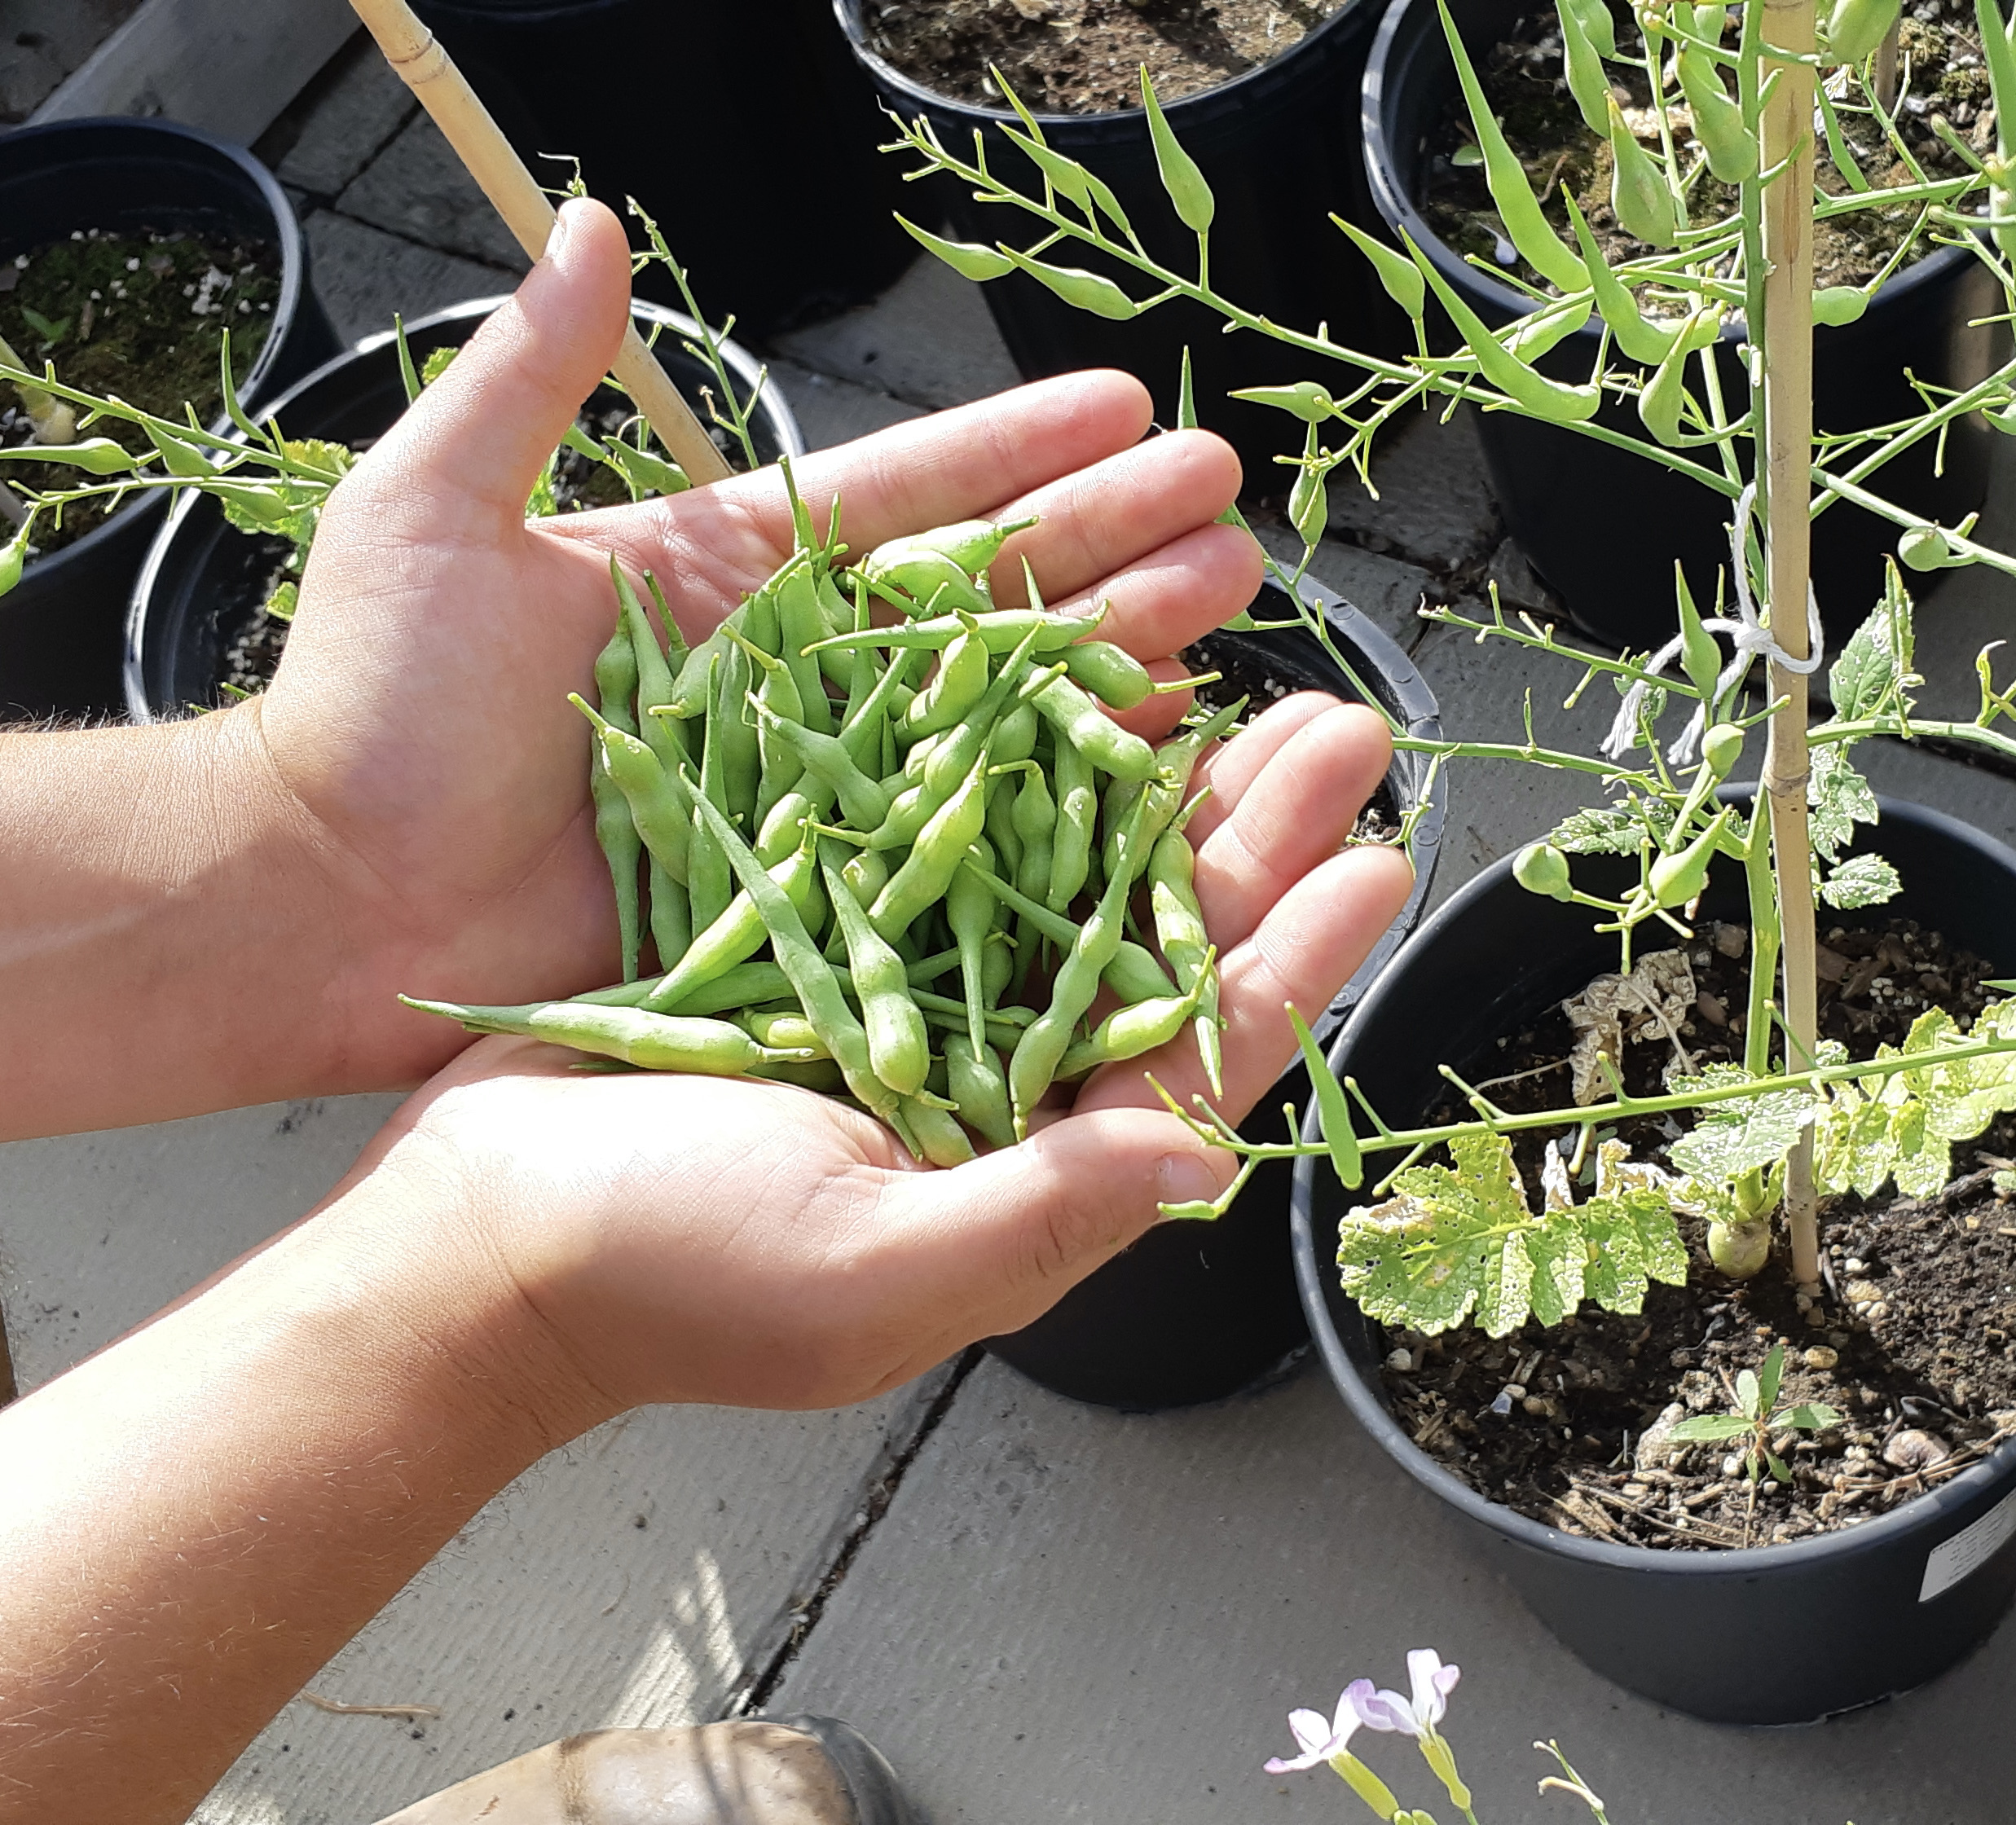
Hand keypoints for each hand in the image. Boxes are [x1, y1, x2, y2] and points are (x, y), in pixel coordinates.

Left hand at [241, 195, 1270, 1088]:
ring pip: (1001, 698)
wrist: (326, 897)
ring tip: (1226, 596)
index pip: (908, 494)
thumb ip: (529, 374)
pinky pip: (967, 827)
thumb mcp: (437, 508)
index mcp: (733, 572)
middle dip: (1114, 539)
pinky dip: (1064, 786)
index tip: (1129, 403)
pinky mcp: (822, 881)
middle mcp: (799, 670)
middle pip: (988, 588)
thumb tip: (585, 221)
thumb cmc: (370, 708)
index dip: (1022, 448)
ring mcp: (821, 779)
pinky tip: (1158, 739)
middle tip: (1226, 506)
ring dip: (1120, 644)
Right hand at [338, 683, 1410, 1419]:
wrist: (467, 1237)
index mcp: (1030, 1173)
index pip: (1197, 1058)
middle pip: (1156, 941)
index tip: (1376, 861)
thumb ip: (1038, 1215)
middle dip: (1254, 835)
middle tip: (1340, 725)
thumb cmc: (660, 1279)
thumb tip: (1199, 1163)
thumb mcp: (862, 1266)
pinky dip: (1015, 763)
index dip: (1293, 958)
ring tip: (1245, 679)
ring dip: (1156, 780)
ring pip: (1071, 874)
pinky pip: (950, 838)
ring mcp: (915, 1004)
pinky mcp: (829, 938)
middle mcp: (995, 1083)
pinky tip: (1073, 690)